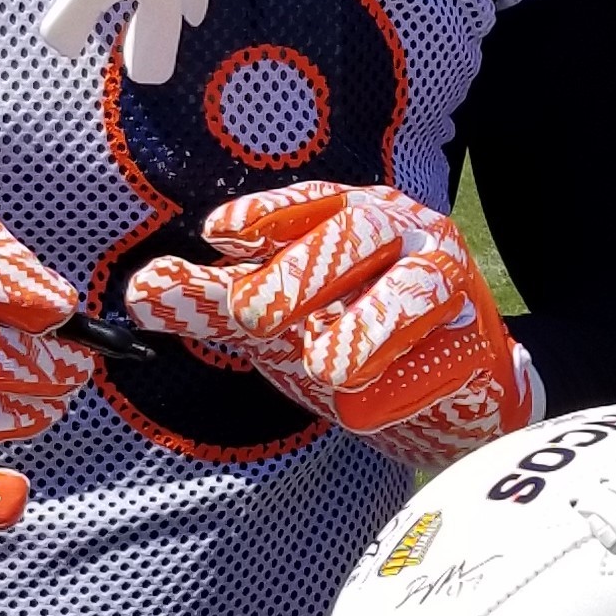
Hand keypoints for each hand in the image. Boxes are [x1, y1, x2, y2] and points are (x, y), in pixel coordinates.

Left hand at [126, 181, 536, 468]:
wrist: (450, 392)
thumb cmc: (354, 334)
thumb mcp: (277, 321)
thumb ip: (213, 304)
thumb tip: (138, 292)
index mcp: (355, 215)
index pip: (312, 203)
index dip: (269, 214)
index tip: (220, 235)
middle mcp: (407, 235)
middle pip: (360, 232)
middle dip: (306, 270)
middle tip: (254, 315)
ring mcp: (450, 287)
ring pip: (415, 289)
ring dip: (369, 326)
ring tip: (326, 367)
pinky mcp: (477, 347)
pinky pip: (444, 361)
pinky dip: (404, 386)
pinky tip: (366, 412)